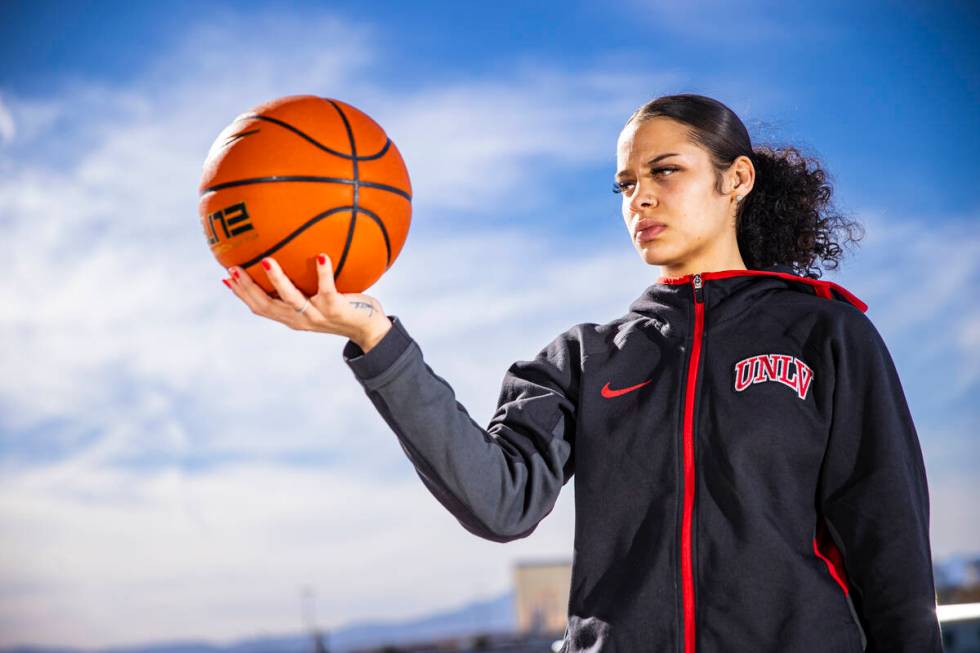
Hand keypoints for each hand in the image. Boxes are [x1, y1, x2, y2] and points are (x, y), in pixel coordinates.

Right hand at [222, 254, 391, 350]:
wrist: (369, 330)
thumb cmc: (344, 308)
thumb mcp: (318, 298)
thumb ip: (304, 286)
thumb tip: (292, 259)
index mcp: (292, 318)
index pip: (260, 307)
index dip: (241, 294)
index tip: (226, 276)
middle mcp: (300, 319)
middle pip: (266, 306)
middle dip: (247, 288)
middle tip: (234, 268)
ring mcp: (317, 315)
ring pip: (291, 299)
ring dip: (277, 280)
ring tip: (267, 261)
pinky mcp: (335, 309)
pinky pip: (327, 289)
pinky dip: (323, 273)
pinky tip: (321, 256)